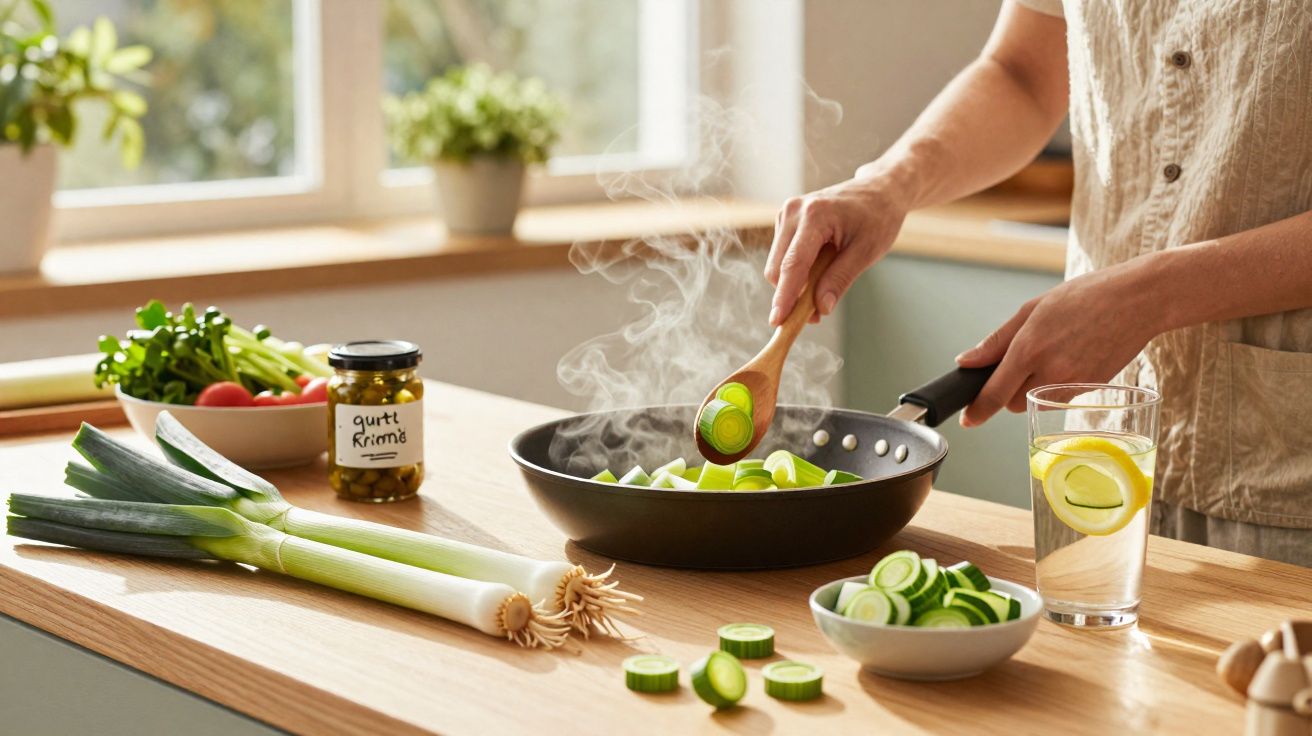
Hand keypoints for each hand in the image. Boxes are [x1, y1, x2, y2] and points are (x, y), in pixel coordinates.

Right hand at [765, 173, 908, 325]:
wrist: (879, 191)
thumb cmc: (878, 217)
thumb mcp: (866, 251)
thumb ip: (840, 279)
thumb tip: (821, 308)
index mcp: (814, 215)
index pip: (793, 265)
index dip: (785, 297)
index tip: (778, 322)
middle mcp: (793, 212)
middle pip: (777, 269)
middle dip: (791, 296)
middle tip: (816, 316)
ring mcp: (786, 215)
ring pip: (777, 266)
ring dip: (794, 285)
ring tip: (824, 288)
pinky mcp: (786, 222)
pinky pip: (782, 257)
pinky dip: (795, 274)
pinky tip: (819, 272)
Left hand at [955, 262, 1159, 426]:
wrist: (1140, 301)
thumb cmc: (1086, 297)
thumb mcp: (1033, 309)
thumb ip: (997, 340)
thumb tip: (967, 361)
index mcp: (1029, 349)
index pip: (995, 394)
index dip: (977, 411)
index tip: (967, 420)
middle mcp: (1050, 372)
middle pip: (1013, 403)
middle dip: (1008, 390)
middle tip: (1021, 362)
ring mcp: (1074, 384)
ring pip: (1037, 403)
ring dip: (1033, 389)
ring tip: (1052, 354)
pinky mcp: (1092, 390)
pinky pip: (1062, 398)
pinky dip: (1058, 386)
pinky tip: (1072, 357)